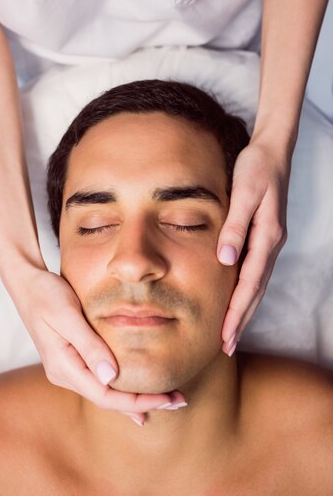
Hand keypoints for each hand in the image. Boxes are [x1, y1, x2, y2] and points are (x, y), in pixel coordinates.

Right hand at [7, 268, 185, 424]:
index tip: (166, 399)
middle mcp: (64, 373)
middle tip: (178, 402)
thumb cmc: (46, 293)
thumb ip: (88, 344)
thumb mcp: (67, 313)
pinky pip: (100, 380)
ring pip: (105, 392)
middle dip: (143, 403)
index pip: (105, 395)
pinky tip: (138, 393)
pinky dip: (122, 387)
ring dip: (135, 397)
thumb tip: (110, 377)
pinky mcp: (72, 358)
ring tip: (167, 399)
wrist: (27, 283)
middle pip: (108, 399)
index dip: (137, 401)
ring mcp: (67, 368)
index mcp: (63, 366)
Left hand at [217, 139, 290, 355]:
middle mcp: (270, 243)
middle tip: (226, 347)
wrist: (272, 151)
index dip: (237, 312)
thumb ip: (235, 226)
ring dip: (244, 309)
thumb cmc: (256, 168)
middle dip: (241, 320)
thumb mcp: (244, 193)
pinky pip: (255, 270)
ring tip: (230, 332)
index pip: (249, 283)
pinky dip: (246, 290)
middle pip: (255, 290)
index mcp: (266, 237)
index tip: (225, 336)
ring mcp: (269, 241)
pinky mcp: (264, 236)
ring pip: (256, 284)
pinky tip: (236, 298)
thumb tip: (225, 260)